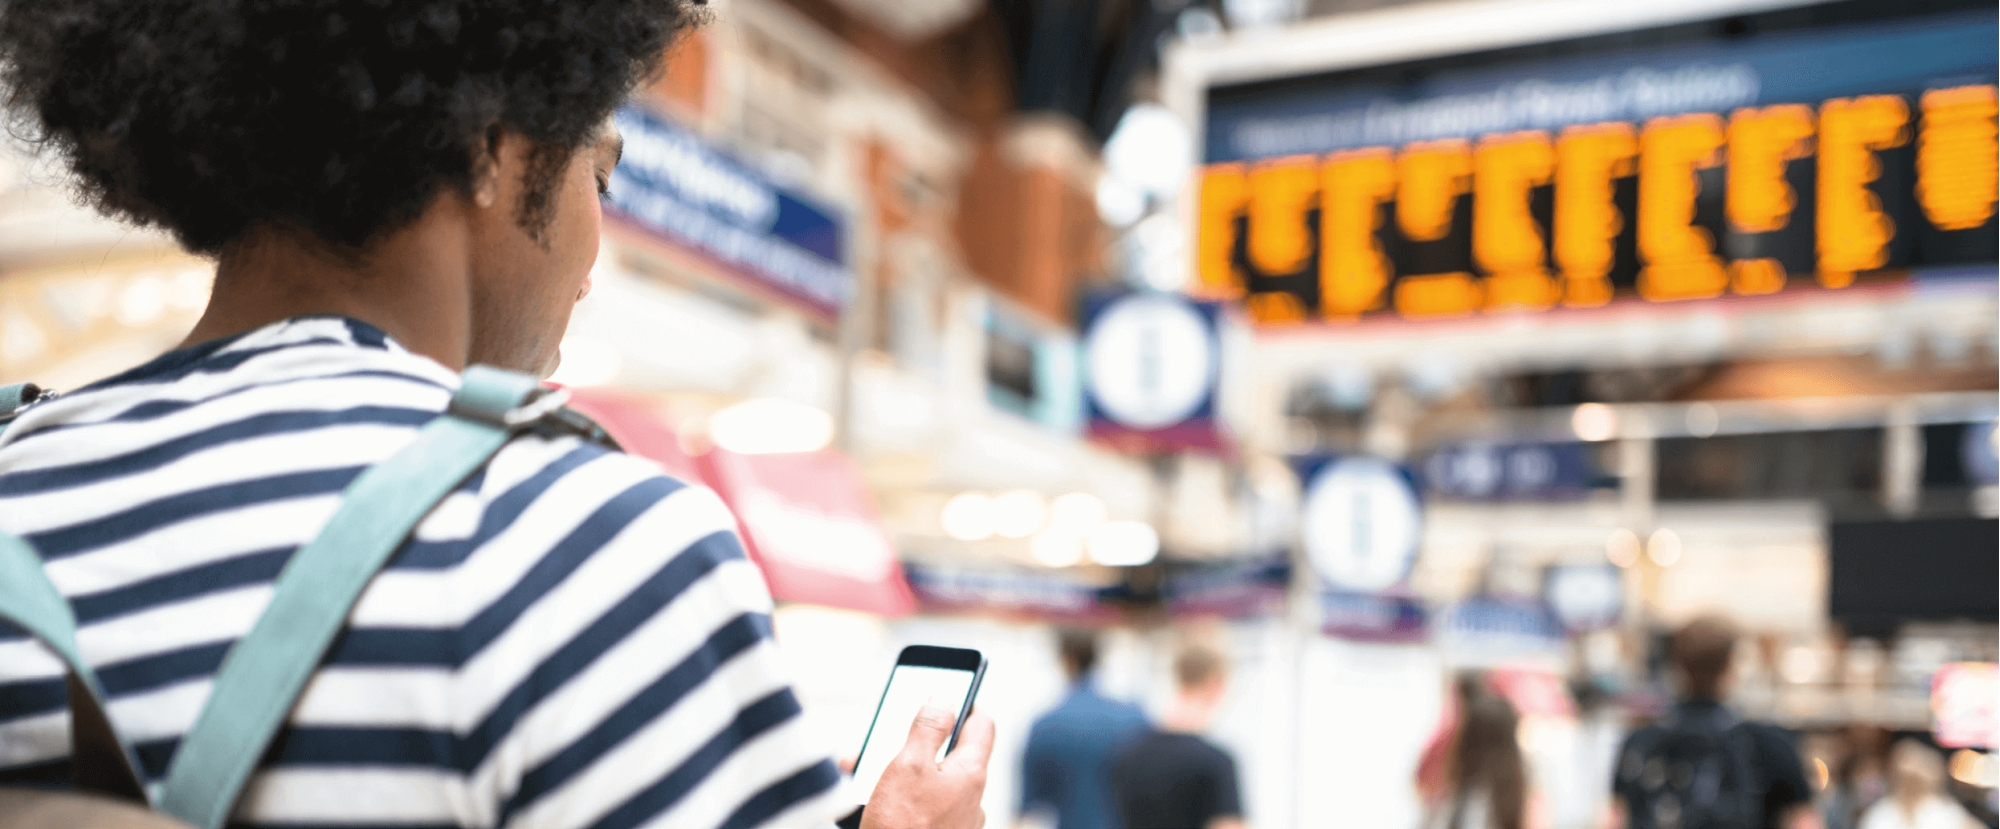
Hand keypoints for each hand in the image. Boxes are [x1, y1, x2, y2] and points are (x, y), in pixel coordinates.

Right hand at [859, 705, 993, 828]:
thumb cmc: (901, 826)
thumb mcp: (909, 765)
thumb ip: (928, 728)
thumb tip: (945, 699)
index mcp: (970, 774)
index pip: (981, 725)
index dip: (966, 704)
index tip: (946, 695)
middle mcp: (972, 797)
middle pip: (954, 753)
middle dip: (922, 740)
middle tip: (893, 734)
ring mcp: (960, 818)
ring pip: (937, 779)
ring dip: (908, 768)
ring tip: (869, 768)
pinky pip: (930, 802)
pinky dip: (908, 793)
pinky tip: (880, 795)